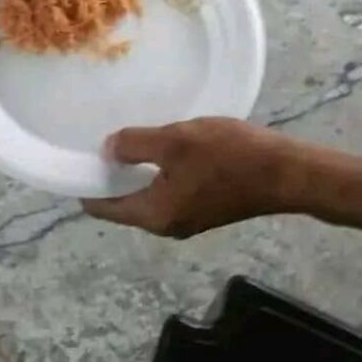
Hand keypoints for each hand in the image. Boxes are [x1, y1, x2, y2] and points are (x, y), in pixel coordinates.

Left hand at [83, 119, 302, 238]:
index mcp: (154, 214)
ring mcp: (187, 217)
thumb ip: (136, 145)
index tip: (74, 154)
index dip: (84, 182)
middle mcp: (166, 224)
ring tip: (127, 136)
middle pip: (123, 202)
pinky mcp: (205, 207)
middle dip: (109, 173)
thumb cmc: (229, 156)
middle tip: (98, 137)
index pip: (102, 207)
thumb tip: (106, 150)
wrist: (287, 173)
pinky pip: (168, 189)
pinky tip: (162, 145)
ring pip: (147, 194)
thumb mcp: (176, 142)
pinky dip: (158, 171)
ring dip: (136, 169)